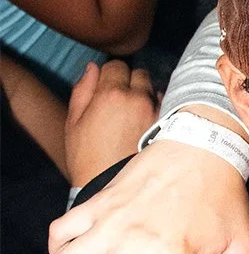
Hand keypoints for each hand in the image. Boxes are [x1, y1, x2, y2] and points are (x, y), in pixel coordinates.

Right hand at [65, 61, 159, 189]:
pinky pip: (167, 106)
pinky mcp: (168, 126)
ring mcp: (156, 112)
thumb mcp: (74, 123)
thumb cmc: (87, 158)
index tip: (108, 87)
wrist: (110, 188)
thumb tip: (92, 67)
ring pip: (155, 89)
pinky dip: (158, 109)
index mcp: (110, 94)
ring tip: (135, 115)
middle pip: (139, 73)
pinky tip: (148, 125)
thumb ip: (83, 90)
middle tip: (121, 101)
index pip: (116, 65)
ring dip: (146, 95)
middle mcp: (137, 99)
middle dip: (130, 82)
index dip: (111, 74)